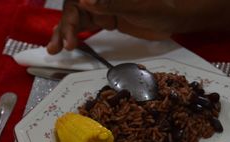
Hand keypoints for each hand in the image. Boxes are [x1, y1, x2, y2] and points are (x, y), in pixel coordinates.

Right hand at [46, 0, 211, 53]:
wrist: (175, 17)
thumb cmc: (161, 6)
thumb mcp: (137, 6)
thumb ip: (111, 3)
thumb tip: (85, 0)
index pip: (77, 2)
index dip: (70, 19)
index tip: (70, 37)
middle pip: (74, 10)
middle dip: (65, 28)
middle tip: (60, 47)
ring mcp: (103, 7)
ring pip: (77, 18)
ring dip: (65, 33)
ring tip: (54, 48)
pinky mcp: (107, 18)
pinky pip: (87, 25)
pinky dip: (76, 34)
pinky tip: (68, 42)